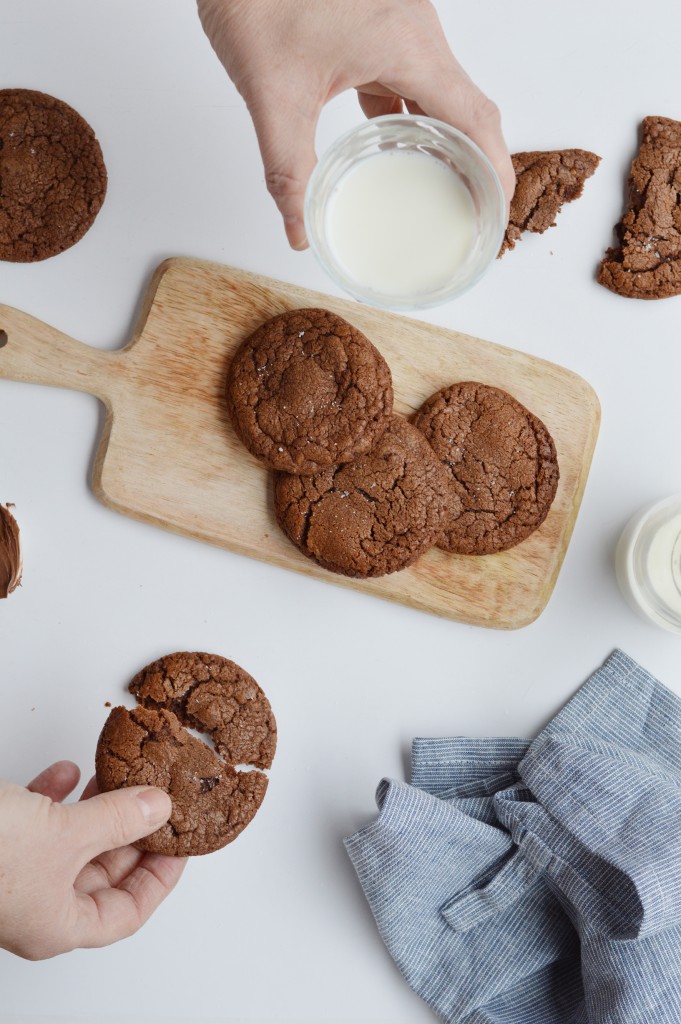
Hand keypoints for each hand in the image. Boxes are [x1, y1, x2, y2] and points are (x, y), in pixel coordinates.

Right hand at [0, 761, 185, 959]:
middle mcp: (35, 906)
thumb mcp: (65, 834)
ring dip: (95, 809)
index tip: (181, 843)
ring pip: (70, 844)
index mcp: (57, 924)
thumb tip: (159, 809)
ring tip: (116, 777)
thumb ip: (118, 820)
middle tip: (157, 800)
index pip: (127, 913)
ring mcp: (13, 876)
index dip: (160, 877)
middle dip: (130, 832)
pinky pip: (35, 823)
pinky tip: (65, 771)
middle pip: (102, 874)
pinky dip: (54, 797)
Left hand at [197, 0, 513, 248]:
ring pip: (439, 91)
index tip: (498, 213)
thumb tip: (299, 230)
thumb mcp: (273, 96)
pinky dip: (411, 115)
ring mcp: (400, 22)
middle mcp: (416, 29)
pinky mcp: (378, 21)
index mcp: (406, 45)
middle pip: (466, 107)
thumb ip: (288, 171)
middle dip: (476, 165)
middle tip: (473, 215)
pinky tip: (395, 148)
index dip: (494, 171)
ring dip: (445, 141)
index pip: (473, 117)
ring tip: (442, 192)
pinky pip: (411, 75)